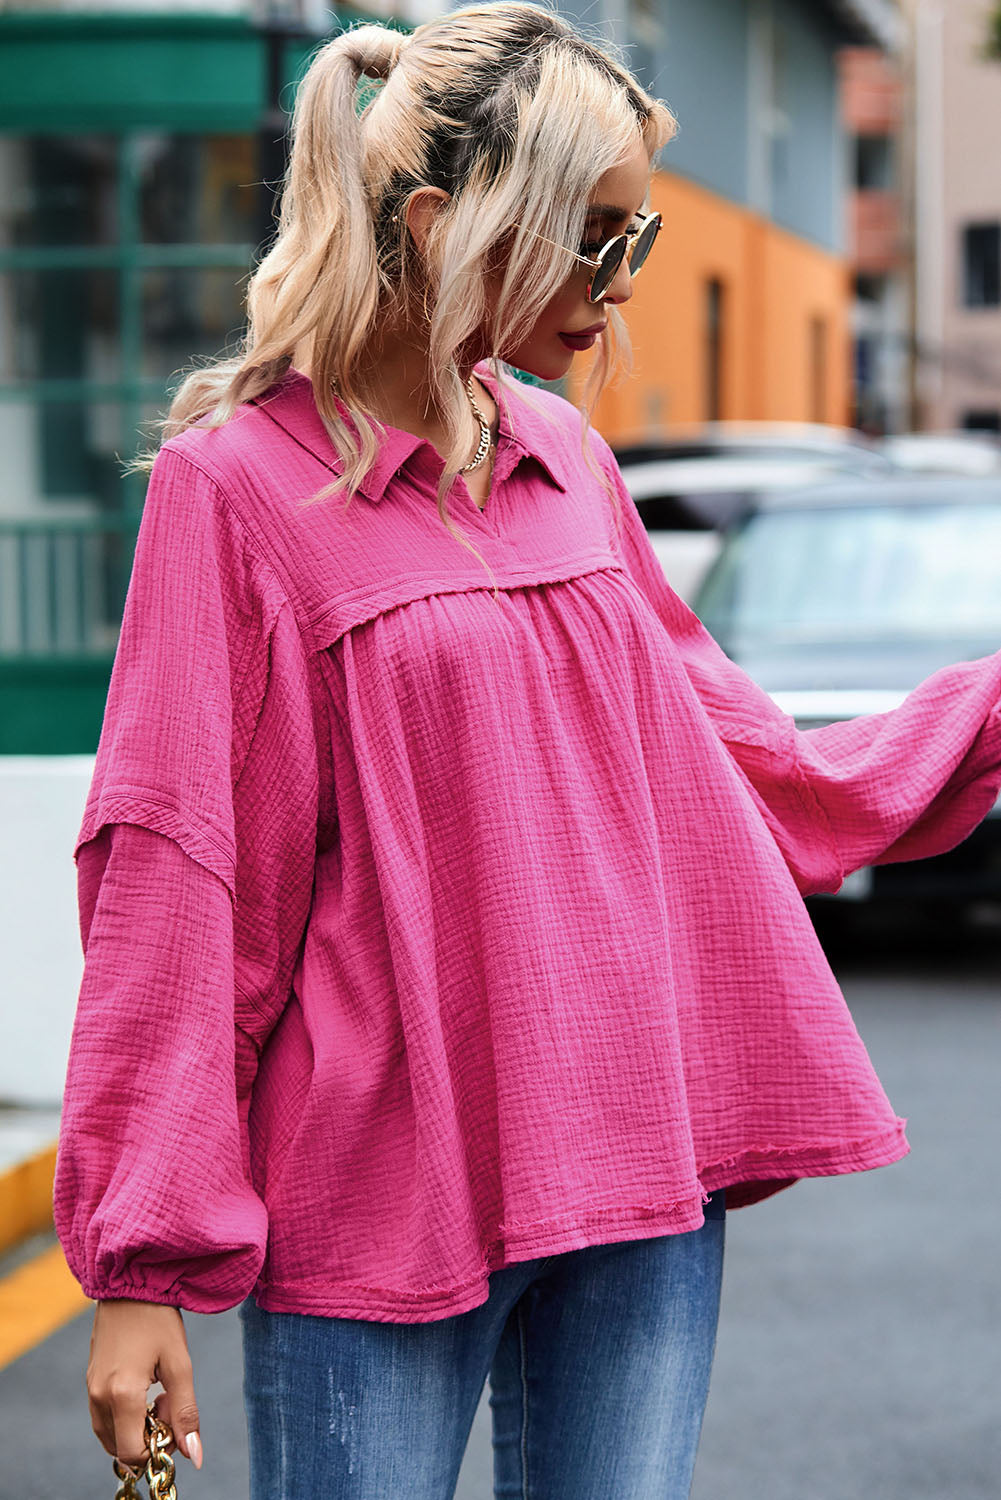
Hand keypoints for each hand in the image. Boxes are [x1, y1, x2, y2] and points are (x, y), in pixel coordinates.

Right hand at [86, 1299, 203, 1471]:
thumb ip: (186, 1412)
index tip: (175, 1422)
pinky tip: (143, 1388)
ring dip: (135, 1428)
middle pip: (120, 1447)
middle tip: (168, 1403)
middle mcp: (99, 1397)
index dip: (156, 1449)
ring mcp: (90, 1389)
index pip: (132, 1453)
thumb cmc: (158, 1318)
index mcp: (121, 1395)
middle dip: (147, 1438)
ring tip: (157, 1394)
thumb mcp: (179, 1363)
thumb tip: (194, 1455)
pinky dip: (124, 1416)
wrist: (129, 1282)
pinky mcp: (90, 1381)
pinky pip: (103, 1417)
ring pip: (110, 1434)